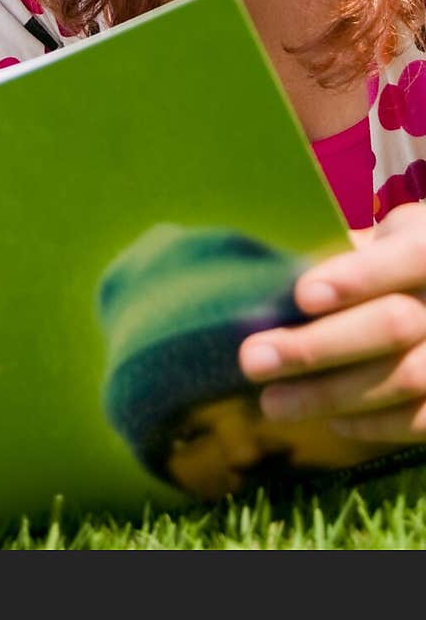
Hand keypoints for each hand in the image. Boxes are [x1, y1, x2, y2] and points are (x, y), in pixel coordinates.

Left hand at [239, 202, 425, 446]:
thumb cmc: (398, 259)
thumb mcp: (384, 238)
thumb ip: (349, 257)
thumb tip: (275, 292)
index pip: (408, 256)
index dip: (358, 277)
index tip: (302, 296)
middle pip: (394, 325)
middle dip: (318, 346)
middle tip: (253, 360)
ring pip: (406, 378)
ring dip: (330, 395)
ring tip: (272, 402)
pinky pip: (422, 418)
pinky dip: (373, 424)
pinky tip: (330, 420)